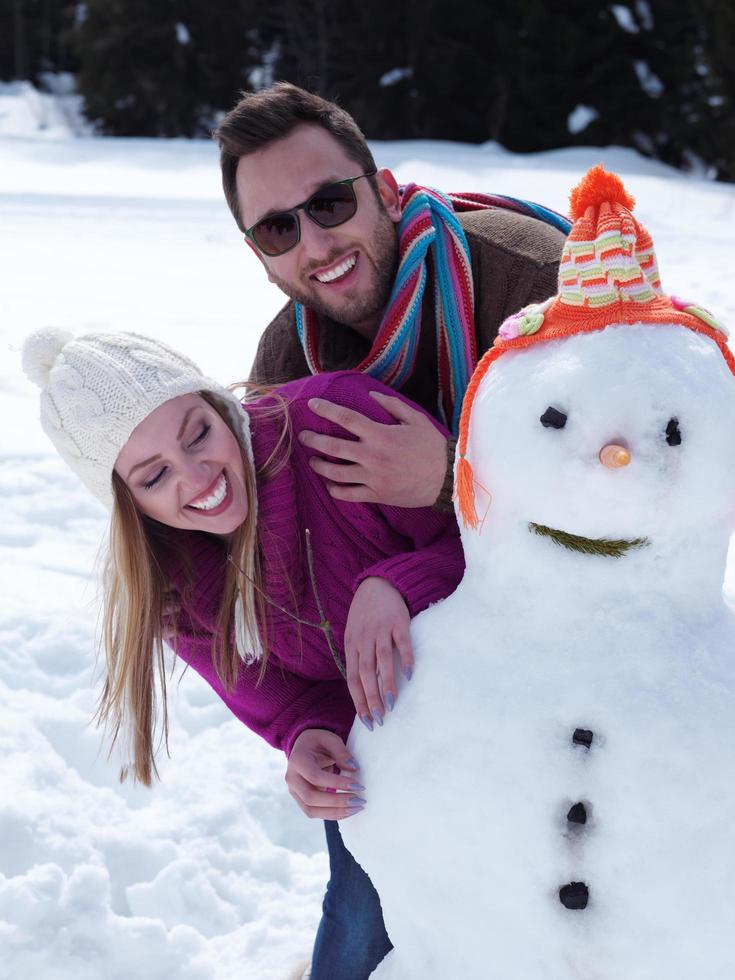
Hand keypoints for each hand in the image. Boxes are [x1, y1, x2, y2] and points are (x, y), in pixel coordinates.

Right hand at [286, 729, 365, 819]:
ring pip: (311, 810)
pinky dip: (332, 814)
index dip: (336, 783)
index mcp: (297, 760)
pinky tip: (348, 810)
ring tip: (356, 808)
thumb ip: (341, 752)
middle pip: (311, 797)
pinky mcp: (300, 800)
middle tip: (359, 801)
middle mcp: (292, 778)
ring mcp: (294, 791)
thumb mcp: (330, 739)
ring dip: (335, 813)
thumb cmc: (317, 742)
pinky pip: (314, 812)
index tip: (357, 785)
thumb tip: (354, 769)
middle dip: (337, 802)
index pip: (315, 777)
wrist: (303, 747)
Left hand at [298, 391, 447, 506]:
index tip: (312, 404)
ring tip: (313, 461)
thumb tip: (372, 396)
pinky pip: (348, 494)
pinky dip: (335, 490)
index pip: (345, 419)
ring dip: (320, 466)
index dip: (326, 410)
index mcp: (380, 434)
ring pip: (336, 473)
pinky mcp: (377, 495)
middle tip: (303, 436)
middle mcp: (372, 456)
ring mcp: (372, 478)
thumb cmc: (432, 446)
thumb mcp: (415, 419)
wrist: (447, 478)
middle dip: (313, 440)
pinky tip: (330, 485)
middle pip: (333, 447)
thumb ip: (392, 405)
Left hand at [344, 577, 412, 727]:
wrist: (377, 584)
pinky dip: (406, 659)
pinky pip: (402, 643)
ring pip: (381, 661)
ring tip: (391, 705)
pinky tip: (409, 675)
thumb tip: (362, 689)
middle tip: (379, 719)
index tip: (366, 720)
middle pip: (365, 673)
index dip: (358, 700)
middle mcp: (363, 639)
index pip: (352, 678)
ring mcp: (380, 630)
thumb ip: (358, 658)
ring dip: (386, 684)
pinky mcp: (398, 622)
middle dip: (371, 699)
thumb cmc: (365, 616)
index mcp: (351, 645)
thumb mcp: (354, 635)